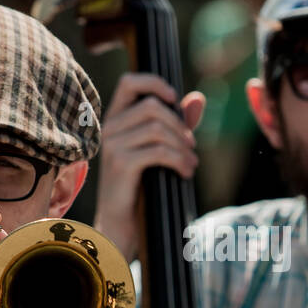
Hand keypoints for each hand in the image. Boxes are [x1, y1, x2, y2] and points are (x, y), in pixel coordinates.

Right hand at [94, 73, 204, 260]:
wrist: (121, 225)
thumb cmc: (141, 186)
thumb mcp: (160, 150)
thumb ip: (177, 124)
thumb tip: (197, 98)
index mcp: (116, 118)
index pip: (129, 82)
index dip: (154, 82)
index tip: (174, 98)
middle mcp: (109, 127)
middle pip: (153, 106)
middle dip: (180, 125)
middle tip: (191, 147)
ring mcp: (112, 145)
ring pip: (158, 128)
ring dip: (182, 146)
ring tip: (190, 163)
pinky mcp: (121, 165)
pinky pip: (158, 151)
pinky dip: (179, 160)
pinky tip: (185, 172)